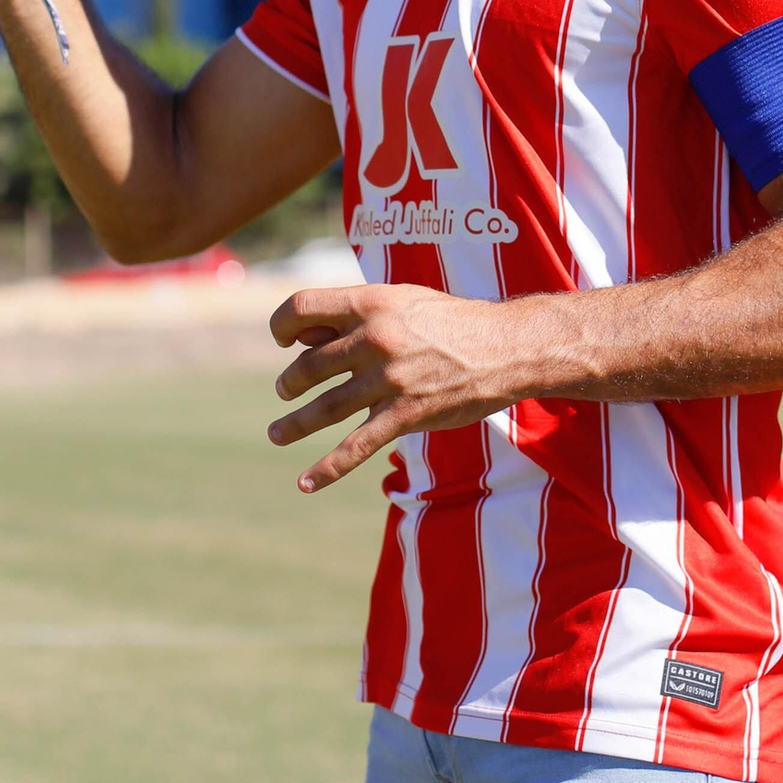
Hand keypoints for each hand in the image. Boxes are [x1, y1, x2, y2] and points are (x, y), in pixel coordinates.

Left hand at [269, 283, 535, 491]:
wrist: (505, 348)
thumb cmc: (451, 321)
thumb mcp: (403, 300)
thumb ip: (358, 314)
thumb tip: (306, 336)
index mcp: (371, 303)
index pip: (301, 307)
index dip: (281, 325)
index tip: (283, 340)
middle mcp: (374, 339)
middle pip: (307, 365)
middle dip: (289, 383)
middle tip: (285, 390)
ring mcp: (388, 380)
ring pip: (323, 408)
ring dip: (293, 424)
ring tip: (277, 433)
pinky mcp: (405, 415)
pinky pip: (355, 447)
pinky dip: (326, 469)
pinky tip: (304, 482)